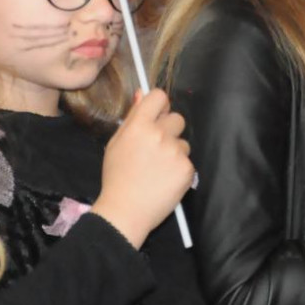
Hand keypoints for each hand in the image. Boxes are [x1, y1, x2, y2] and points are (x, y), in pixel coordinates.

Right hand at [94, 89, 193, 246]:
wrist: (125, 211)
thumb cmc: (117, 176)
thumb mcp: (117, 143)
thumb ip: (132, 117)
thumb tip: (142, 93)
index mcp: (139, 126)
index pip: (159, 96)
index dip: (159, 106)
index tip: (157, 116)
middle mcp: (159, 135)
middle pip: (177, 118)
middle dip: (168, 130)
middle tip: (155, 149)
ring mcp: (175, 152)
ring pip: (183, 142)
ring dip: (174, 151)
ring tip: (158, 169)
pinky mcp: (187, 169)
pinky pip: (187, 161)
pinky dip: (179, 169)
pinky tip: (165, 180)